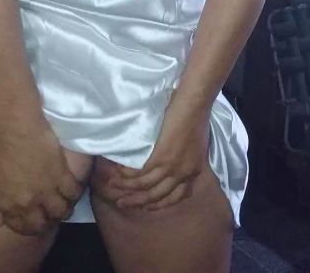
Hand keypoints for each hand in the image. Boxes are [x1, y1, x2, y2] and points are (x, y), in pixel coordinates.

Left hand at [0, 120, 85, 236]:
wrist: (13, 129)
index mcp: (9, 206)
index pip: (22, 227)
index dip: (29, 225)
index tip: (34, 219)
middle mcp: (29, 203)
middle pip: (44, 224)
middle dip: (48, 221)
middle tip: (50, 212)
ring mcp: (47, 191)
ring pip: (62, 210)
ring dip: (64, 209)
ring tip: (65, 202)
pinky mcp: (62, 175)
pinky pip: (73, 192)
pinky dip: (75, 192)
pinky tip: (74, 188)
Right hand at [109, 93, 210, 211]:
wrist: (194, 103)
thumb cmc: (195, 116)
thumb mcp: (196, 144)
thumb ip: (186, 158)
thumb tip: (175, 162)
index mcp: (194, 171)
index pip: (177, 197)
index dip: (159, 204)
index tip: (146, 205)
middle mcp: (183, 174)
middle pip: (157, 196)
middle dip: (138, 202)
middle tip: (123, 203)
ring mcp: (172, 168)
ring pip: (145, 187)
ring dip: (127, 189)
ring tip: (112, 187)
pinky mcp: (161, 158)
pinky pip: (140, 174)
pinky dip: (127, 175)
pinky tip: (118, 172)